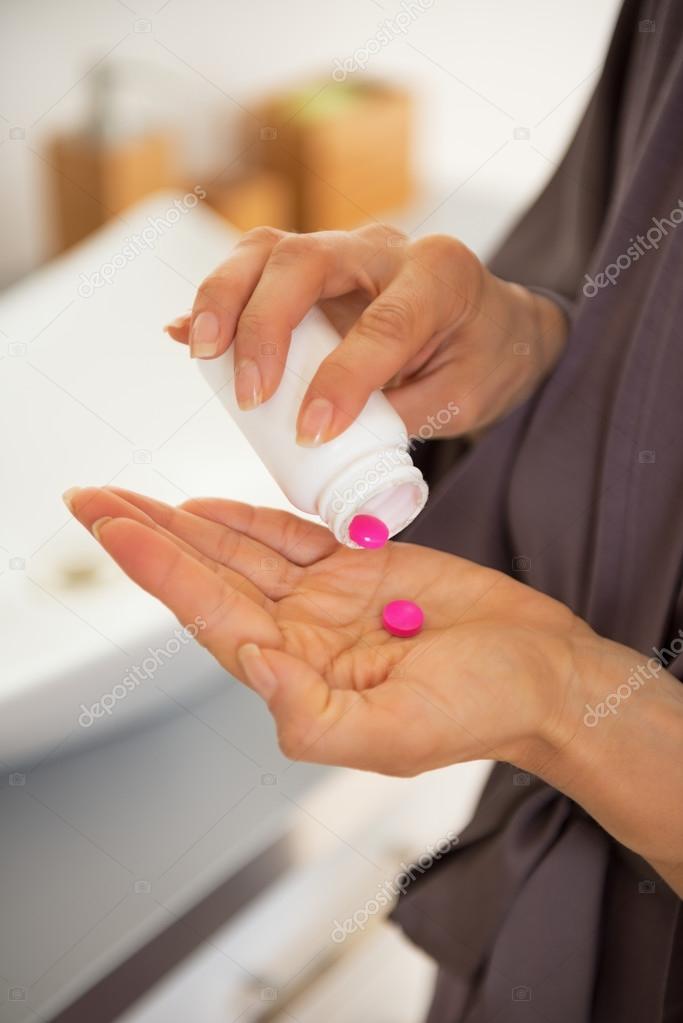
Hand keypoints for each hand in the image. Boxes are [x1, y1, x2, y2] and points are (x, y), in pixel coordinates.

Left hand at [65, 485, 588, 775]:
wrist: (541, 670)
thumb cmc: (483, 708)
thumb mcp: (396, 734)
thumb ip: (311, 714)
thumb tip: (249, 662)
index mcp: (298, 677)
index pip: (210, 615)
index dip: (158, 569)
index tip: (112, 527)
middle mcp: (300, 635)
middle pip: (206, 577)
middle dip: (146, 538)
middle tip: (89, 500)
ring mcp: (325, 600)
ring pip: (237, 552)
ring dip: (182, 522)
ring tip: (127, 497)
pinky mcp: (357, 567)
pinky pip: (287, 537)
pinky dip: (245, 518)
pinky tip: (205, 506)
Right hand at [164, 224, 566, 443]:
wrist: (494, 323)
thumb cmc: (484, 358)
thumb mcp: (466, 397)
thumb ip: (403, 413)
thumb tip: (326, 440)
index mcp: (440, 276)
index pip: (383, 322)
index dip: (342, 378)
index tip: (311, 432)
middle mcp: (385, 248)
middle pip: (305, 259)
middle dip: (265, 325)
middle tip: (249, 393)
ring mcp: (342, 251)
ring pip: (267, 250)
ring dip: (224, 299)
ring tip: (201, 354)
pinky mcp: (311, 268)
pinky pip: (254, 270)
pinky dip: (218, 301)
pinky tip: (186, 335)